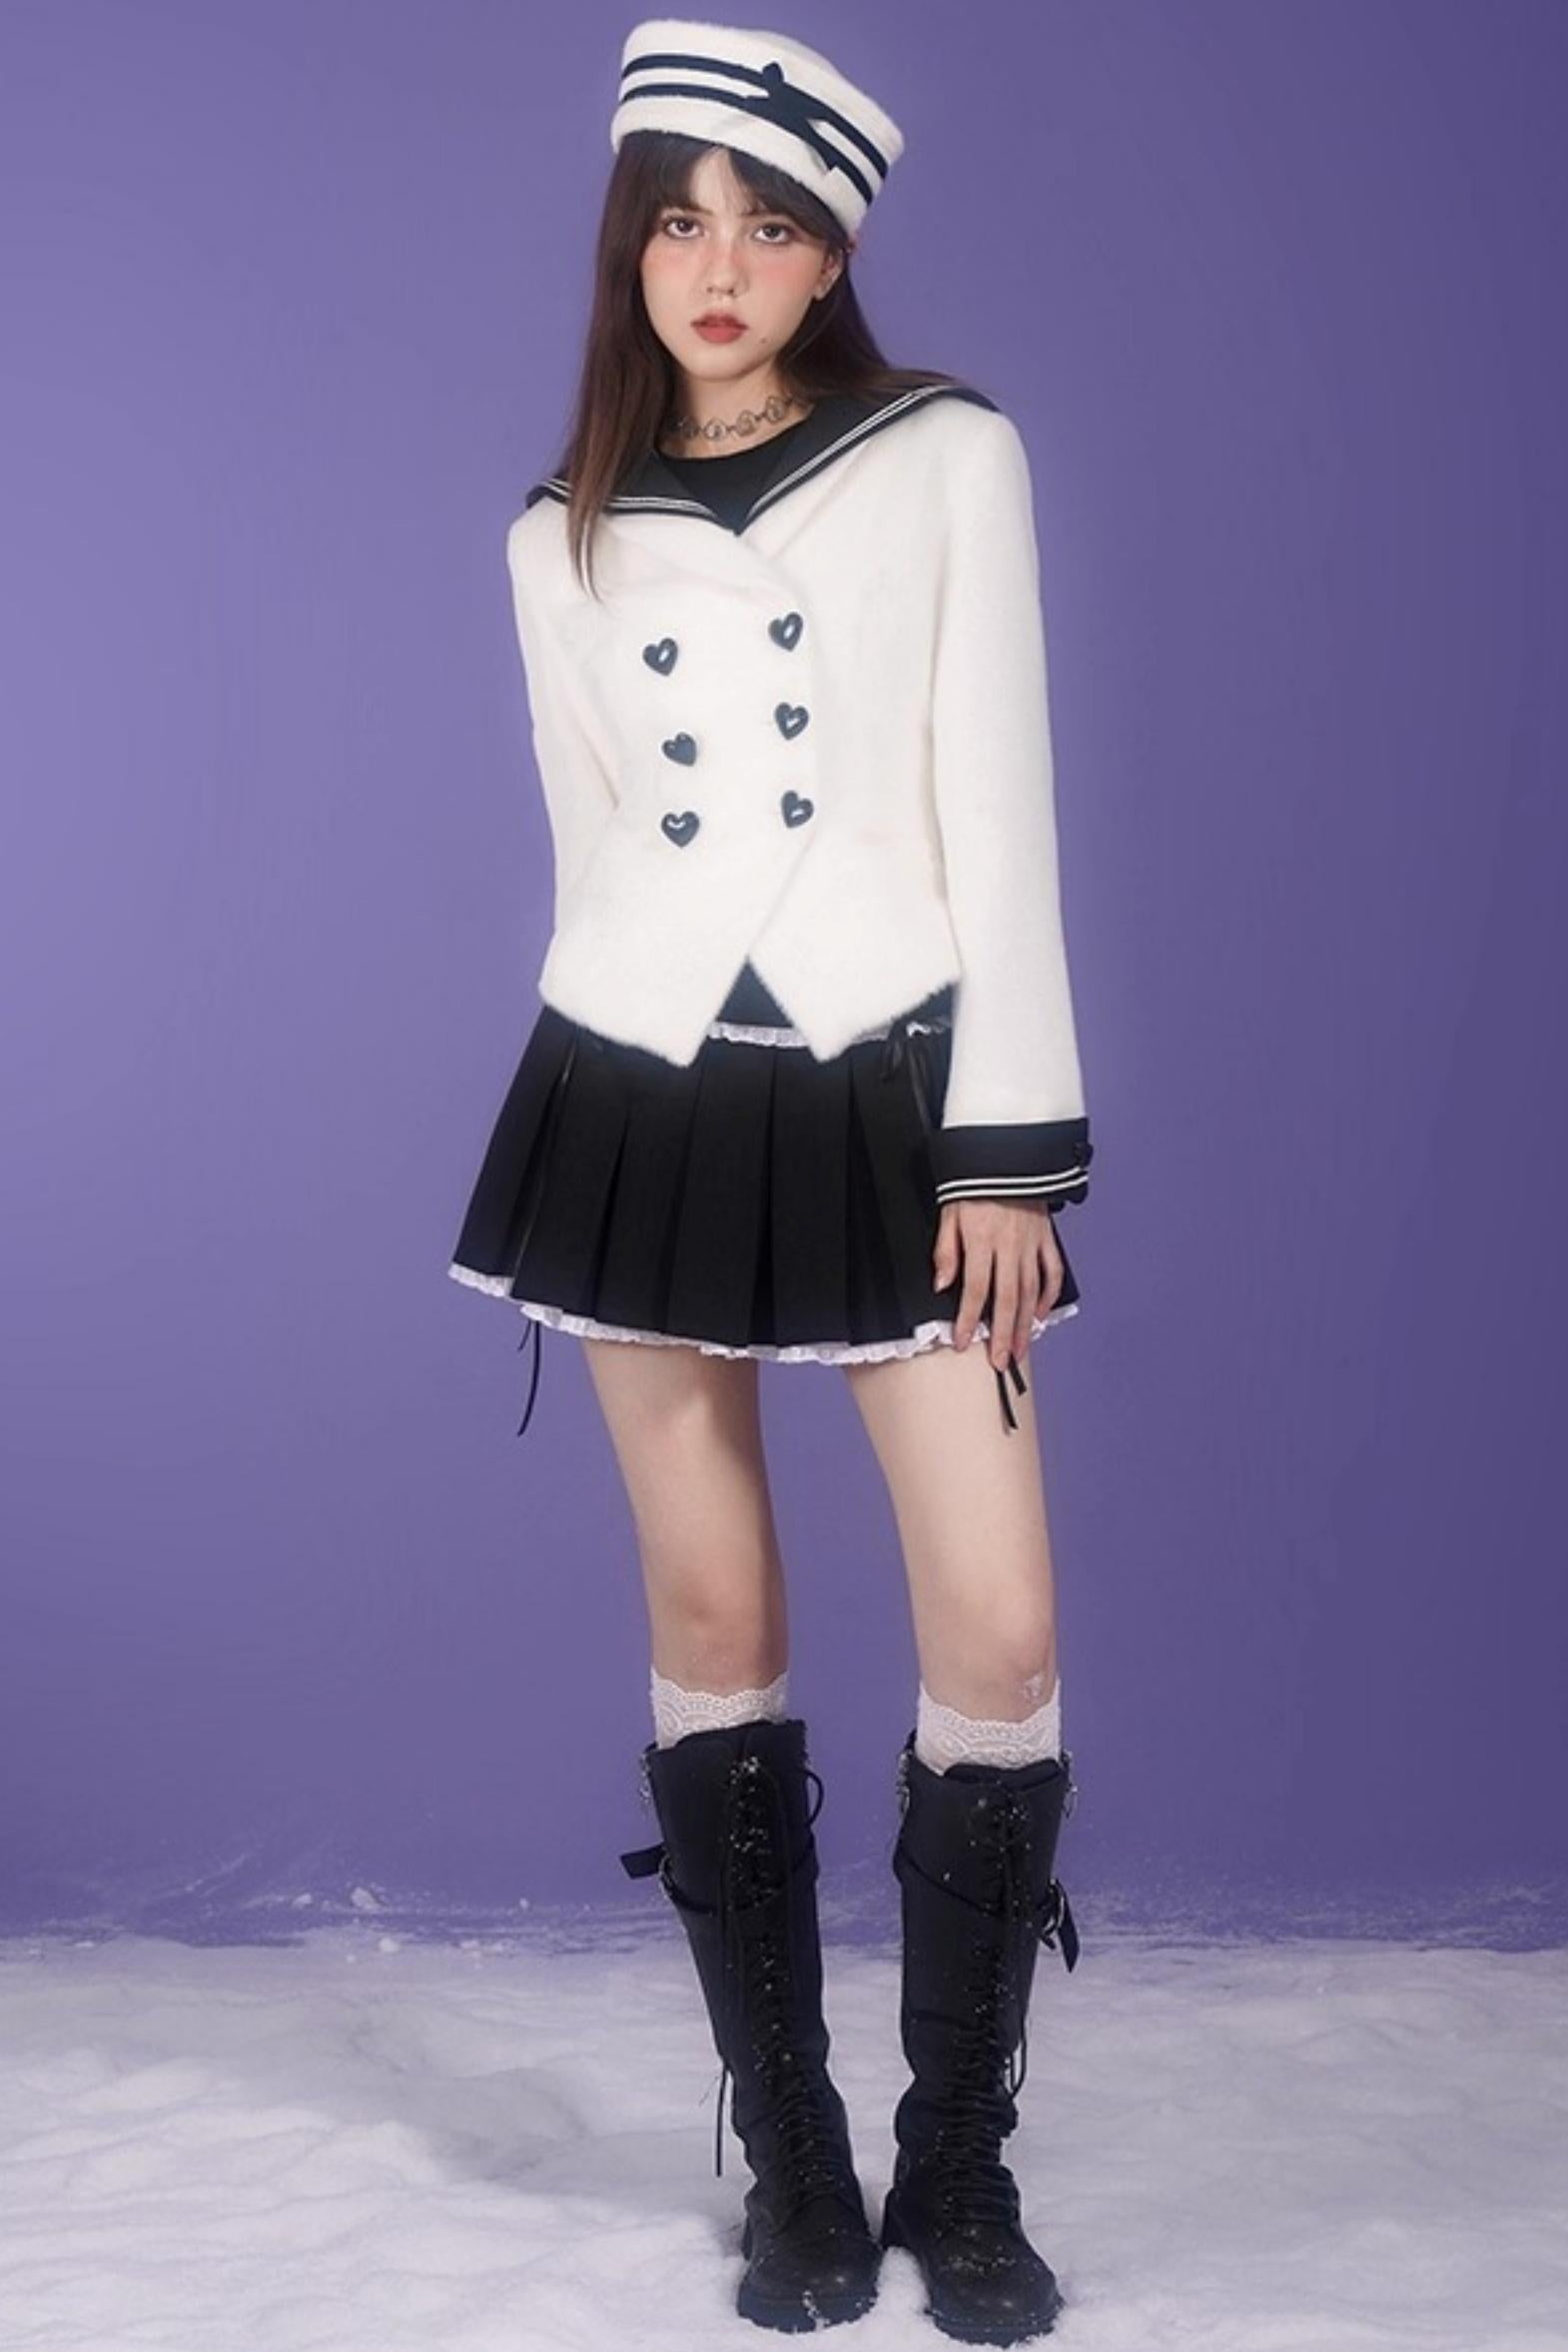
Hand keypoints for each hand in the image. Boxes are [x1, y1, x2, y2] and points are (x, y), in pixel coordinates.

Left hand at [933, 1198, 1064, 1369]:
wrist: (1005, 1157)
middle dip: (1003, 1334)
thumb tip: (941, 1285)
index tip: (964, 1342)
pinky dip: (1049, 1296)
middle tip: (1000, 1363)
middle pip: (1007, 1298)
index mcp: (982, 1240)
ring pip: (1030, 1291)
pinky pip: (1052, 1271)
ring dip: (1025, 1325)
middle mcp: (1009, 1246)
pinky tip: (1040, 1315)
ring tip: (1020, 1351)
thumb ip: (946, 1251)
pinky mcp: (1046, 1239)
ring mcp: (1031, 1244)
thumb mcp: (949, 1214)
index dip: (969, 1318)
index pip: (975, 1288)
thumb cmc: (972, 1185)